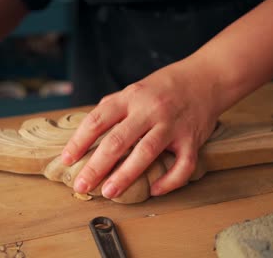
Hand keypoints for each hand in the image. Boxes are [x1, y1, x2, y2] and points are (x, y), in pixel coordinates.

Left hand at [61, 62, 219, 197]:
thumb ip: (113, 108)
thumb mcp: (134, 89)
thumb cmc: (164, 87)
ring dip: (125, 175)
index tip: (67, 159)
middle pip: (118, 140)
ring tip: (109, 192)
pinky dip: (169, 181)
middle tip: (82, 185)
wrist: (205, 78)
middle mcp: (150, 110)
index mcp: (131, 98)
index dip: (79, 141)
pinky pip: (183, 165)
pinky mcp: (192, 139)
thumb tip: (88, 132)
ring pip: (146, 152)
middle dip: (96, 166)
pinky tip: (154, 190)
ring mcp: (172, 125)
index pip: (98, 120)